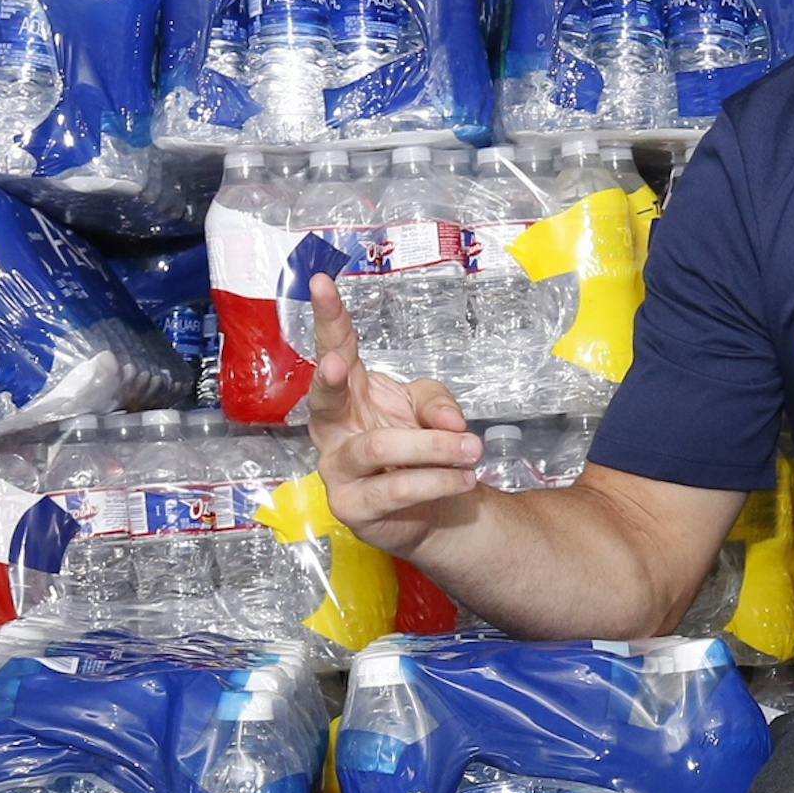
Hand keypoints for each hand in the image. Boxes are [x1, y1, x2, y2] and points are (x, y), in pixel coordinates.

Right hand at [305, 274, 483, 557]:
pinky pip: (396, 489)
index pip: (336, 349)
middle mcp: (333, 428)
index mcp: (350, 393)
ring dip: (433, 448)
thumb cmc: (424, 452)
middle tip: (340, 363)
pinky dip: (437, 482)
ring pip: (378, 448)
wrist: (440, 509)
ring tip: (472, 449)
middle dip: (330, 378)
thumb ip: (438, 403)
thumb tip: (449, 422)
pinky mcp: (352, 507)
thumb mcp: (434, 412)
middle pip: (324, 397)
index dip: (329, 319)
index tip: (321, 282)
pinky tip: (463, 479)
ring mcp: (337, 469)